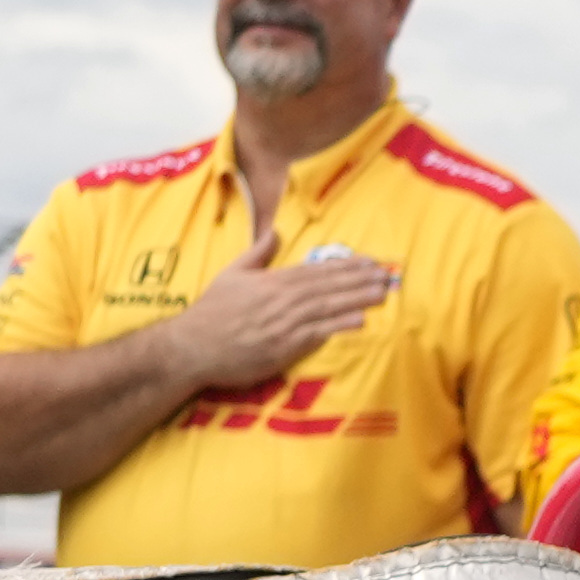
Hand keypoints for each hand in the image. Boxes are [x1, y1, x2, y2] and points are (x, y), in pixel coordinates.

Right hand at [172, 245, 396, 388]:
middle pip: (328, 286)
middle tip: (387, 274)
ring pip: (327, 307)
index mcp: (272, 281)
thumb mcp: (231, 274)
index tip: (369, 262)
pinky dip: (338, 326)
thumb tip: (276, 232)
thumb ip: (258, 254)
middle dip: (359, 279)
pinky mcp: (282, 348)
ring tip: (382, 292)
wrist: (192, 346)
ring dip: (357, 299)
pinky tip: (360, 321)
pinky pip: (316, 333)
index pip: (316, 270)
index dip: (345, 266)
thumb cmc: (211, 312)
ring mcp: (284, 323)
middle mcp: (282, 299)